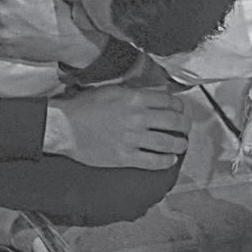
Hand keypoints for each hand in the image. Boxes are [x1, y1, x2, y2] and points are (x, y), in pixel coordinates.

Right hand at [44, 85, 189, 169]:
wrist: (66, 126)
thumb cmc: (86, 106)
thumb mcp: (113, 90)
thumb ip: (138, 92)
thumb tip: (160, 92)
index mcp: (134, 98)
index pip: (169, 101)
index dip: (179, 107)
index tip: (180, 111)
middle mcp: (137, 118)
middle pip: (174, 122)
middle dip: (185, 126)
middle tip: (185, 128)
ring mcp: (132, 139)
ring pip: (168, 143)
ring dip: (180, 144)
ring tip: (181, 145)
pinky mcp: (125, 157)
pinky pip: (154, 161)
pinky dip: (166, 161)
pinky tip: (170, 160)